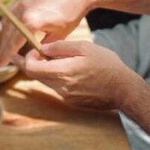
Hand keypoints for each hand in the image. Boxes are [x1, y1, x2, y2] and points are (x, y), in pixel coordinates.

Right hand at [0, 0, 93, 65]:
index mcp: (30, 21)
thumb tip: (33, 58)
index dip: (5, 56)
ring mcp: (21, 3)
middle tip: (0, 62)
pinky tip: (13, 33)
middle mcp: (22, 11)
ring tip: (7, 50)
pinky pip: (10, 15)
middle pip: (7, 35)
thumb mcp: (59, 36)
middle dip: (3, 49)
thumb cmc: (71, 13)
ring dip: (6, 37)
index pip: (12, 43)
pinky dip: (9, 25)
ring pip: (6, 24)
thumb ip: (43, 47)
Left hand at [12, 40, 139, 109]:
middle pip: (36, 76)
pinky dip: (56, 77)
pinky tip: (67, 69)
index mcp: (63, 72)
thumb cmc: (107, 65)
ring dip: (45, 70)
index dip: (27, 58)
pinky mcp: (72, 102)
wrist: (124, 90)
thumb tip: (42, 48)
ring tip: (51, 57)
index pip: (32, 69)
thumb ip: (61, 47)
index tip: (32, 49)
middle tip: (25, 53)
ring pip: (46, 81)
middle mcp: (61, 88)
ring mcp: (66, 97)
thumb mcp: (85, 48)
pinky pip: (57, 87)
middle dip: (30, 63)